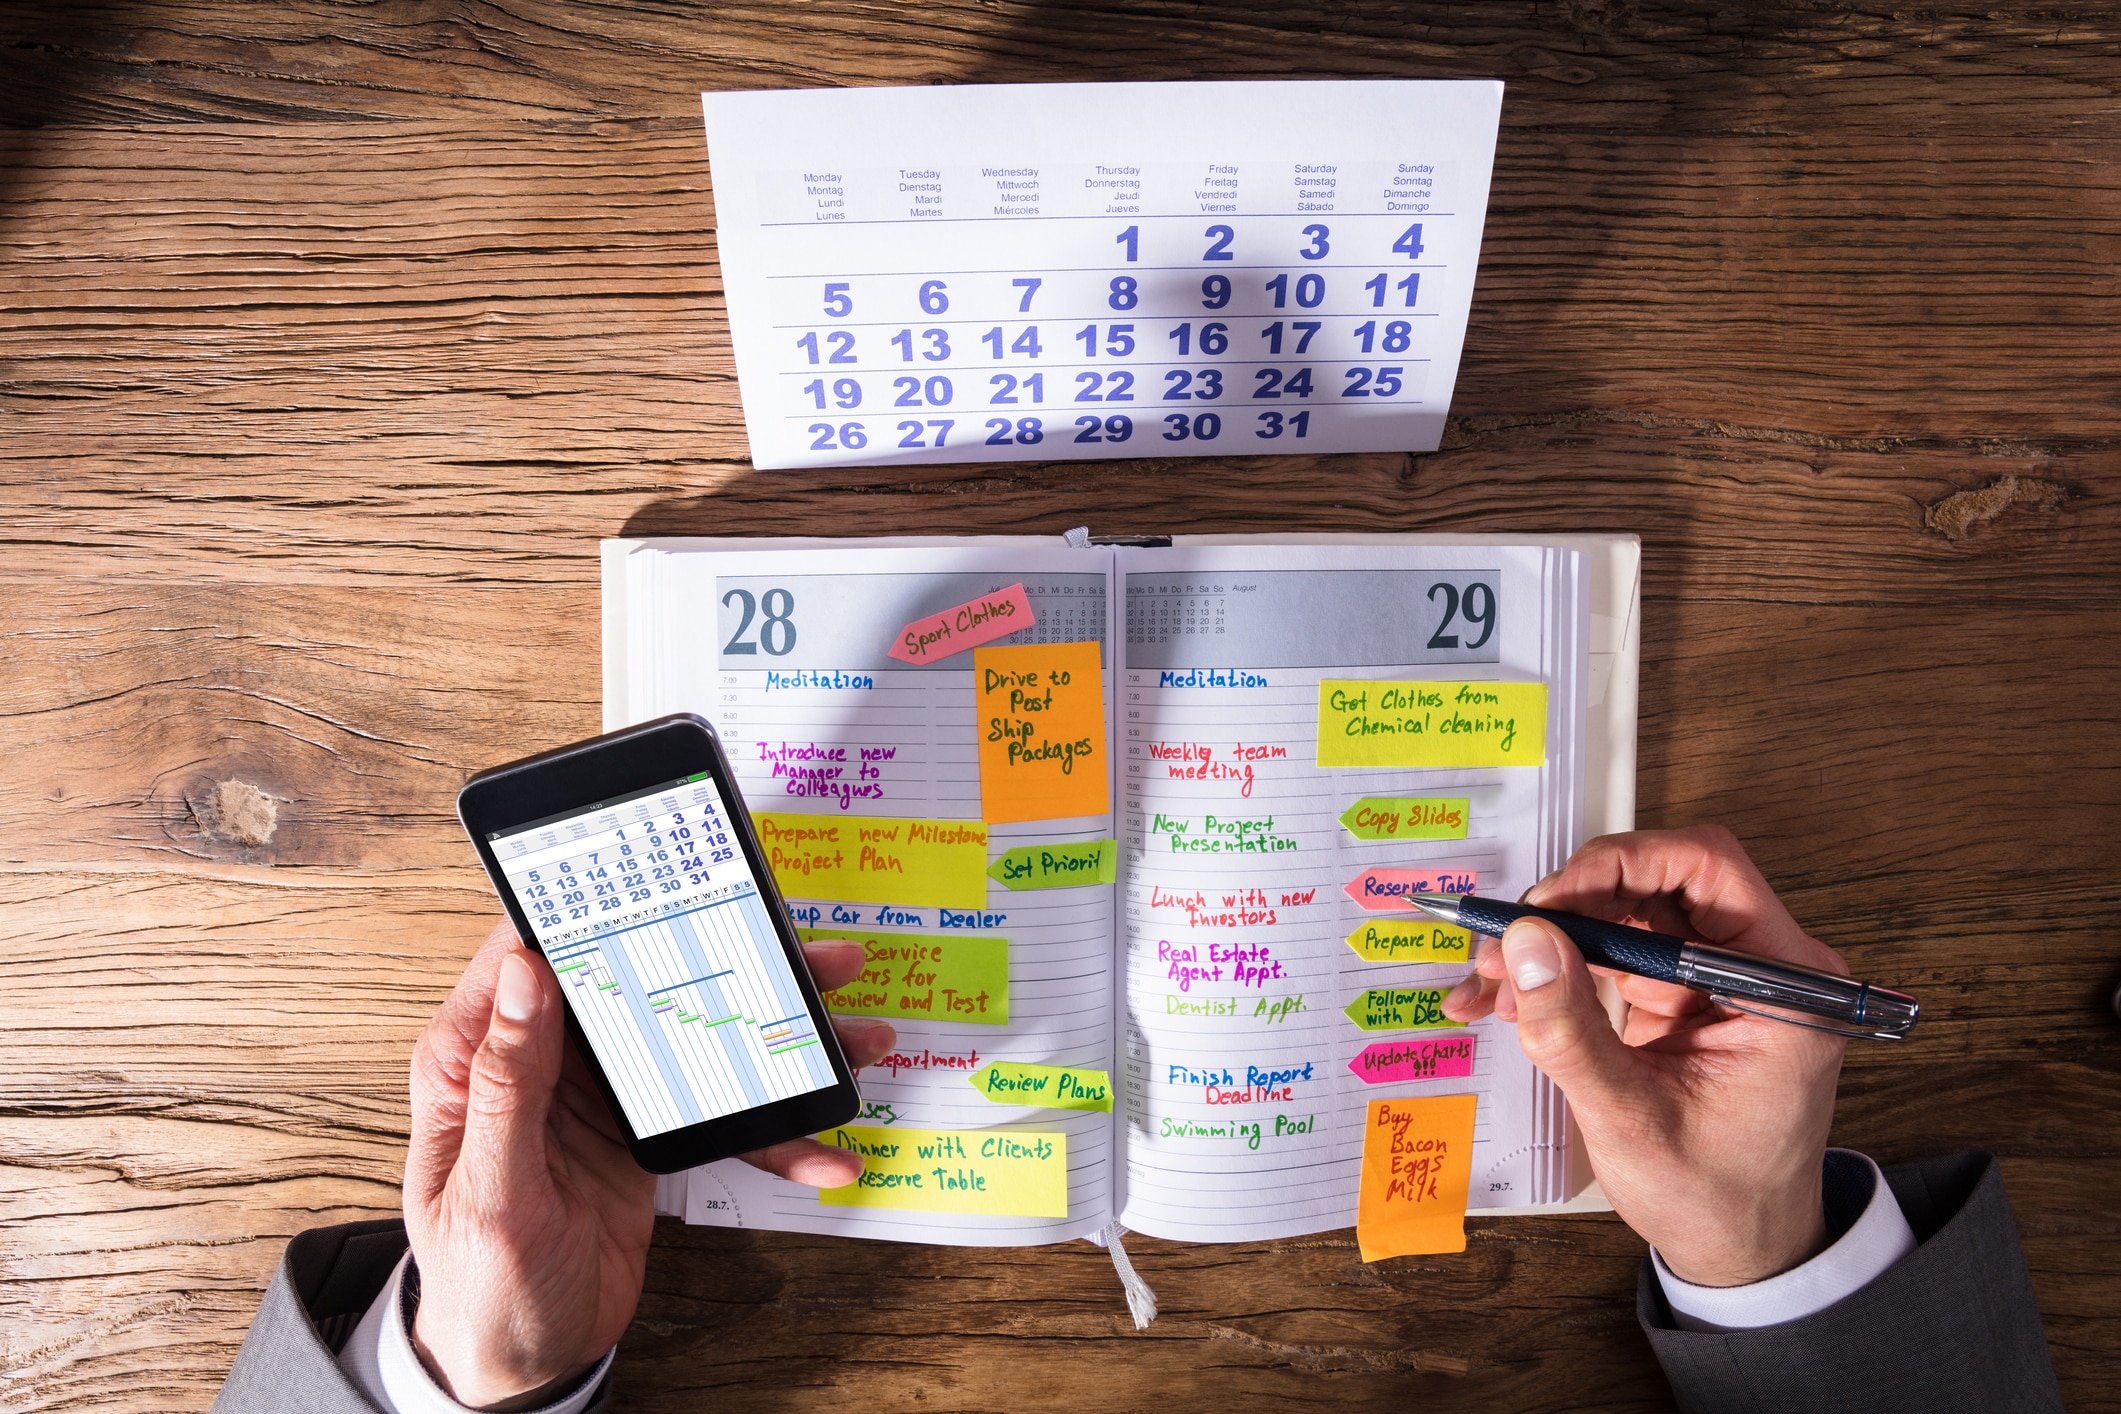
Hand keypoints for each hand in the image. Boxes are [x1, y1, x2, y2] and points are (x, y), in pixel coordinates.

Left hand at [403, 921, 894, 1408]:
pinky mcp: (640, 1134)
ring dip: (775, 1042)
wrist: (514, 1366)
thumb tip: (523, 973)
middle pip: (640, 984)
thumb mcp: (490, 1191)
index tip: (677, 888)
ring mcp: (597, 1097)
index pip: (537, 951)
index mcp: (478, 1055)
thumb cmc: (474, 1288)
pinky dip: (771, 1134)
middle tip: (811, 962)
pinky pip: (715, 1115)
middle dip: (736, 970)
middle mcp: (541, 1062)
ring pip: (694, 1039)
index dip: (604, 912)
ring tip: (848, 1037)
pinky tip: (820, 1146)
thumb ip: (508, 1082)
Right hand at [1440, 826, 1846, 1286]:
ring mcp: (1718, 976)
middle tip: (1504, 941)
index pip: (1708, 868)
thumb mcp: (1630, 1118)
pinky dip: (1559, 970)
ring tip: (1491, 981)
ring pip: (1625, 913)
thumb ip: (1571, 1031)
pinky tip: (1509, 1000)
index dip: (1622, 864)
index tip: (1549, 899)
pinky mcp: (1684, 993)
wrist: (1741, 1248)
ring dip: (1553, 938)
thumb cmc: (1714, 1197)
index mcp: (1783, 985)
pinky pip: (1614, 953)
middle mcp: (1759, 965)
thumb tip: (1526, 941)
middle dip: (1570, 905)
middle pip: (1657, 881)